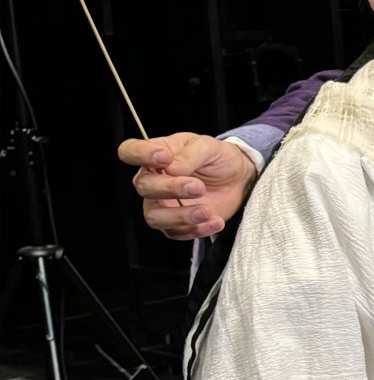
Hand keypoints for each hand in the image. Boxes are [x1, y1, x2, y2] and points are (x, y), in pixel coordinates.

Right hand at [117, 133, 255, 239]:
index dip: (140, 154)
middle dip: (170, 188)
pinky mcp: (176, 224)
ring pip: (154, 216)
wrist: (238, 179)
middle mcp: (153, 180)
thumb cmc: (217, 158)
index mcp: (155, 155)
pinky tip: (215, 221)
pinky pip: (176, 233)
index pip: (130, 151)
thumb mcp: (209, 147)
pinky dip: (196, 230)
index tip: (164, 157)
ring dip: (180, 216)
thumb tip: (171, 168)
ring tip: (207, 210)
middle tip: (198, 187)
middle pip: (144, 187)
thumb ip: (190, 154)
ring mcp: (162, 204)